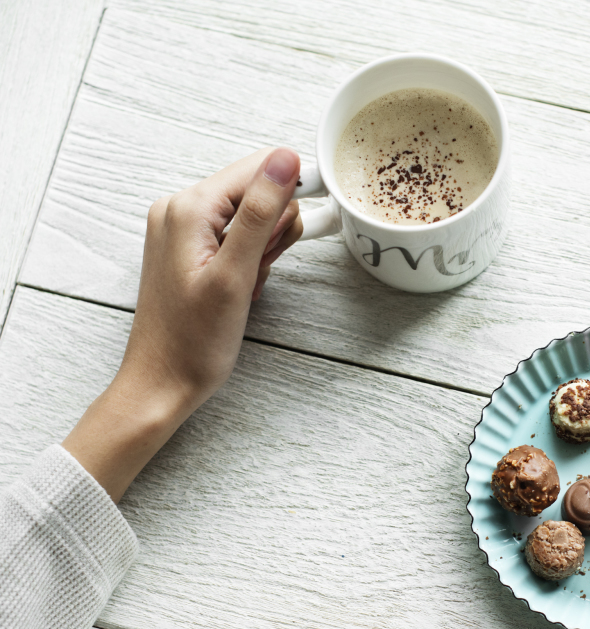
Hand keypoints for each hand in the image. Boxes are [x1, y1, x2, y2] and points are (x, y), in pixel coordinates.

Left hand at [63, 148, 302, 500]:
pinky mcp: (190, 247)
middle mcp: (180, 208)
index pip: (260, 168)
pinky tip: (241, 285)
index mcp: (189, 207)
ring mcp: (183, 228)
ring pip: (252, 214)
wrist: (162, 384)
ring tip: (247, 282)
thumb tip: (285, 160)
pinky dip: (250, 258)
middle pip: (257, 190)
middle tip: (258, 268)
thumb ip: (261, 212)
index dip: (291, 194)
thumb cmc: (193, 342)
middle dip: (274, 230)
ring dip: (263, 248)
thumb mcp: (235, 274)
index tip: (303, 228)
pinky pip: (237, 234)